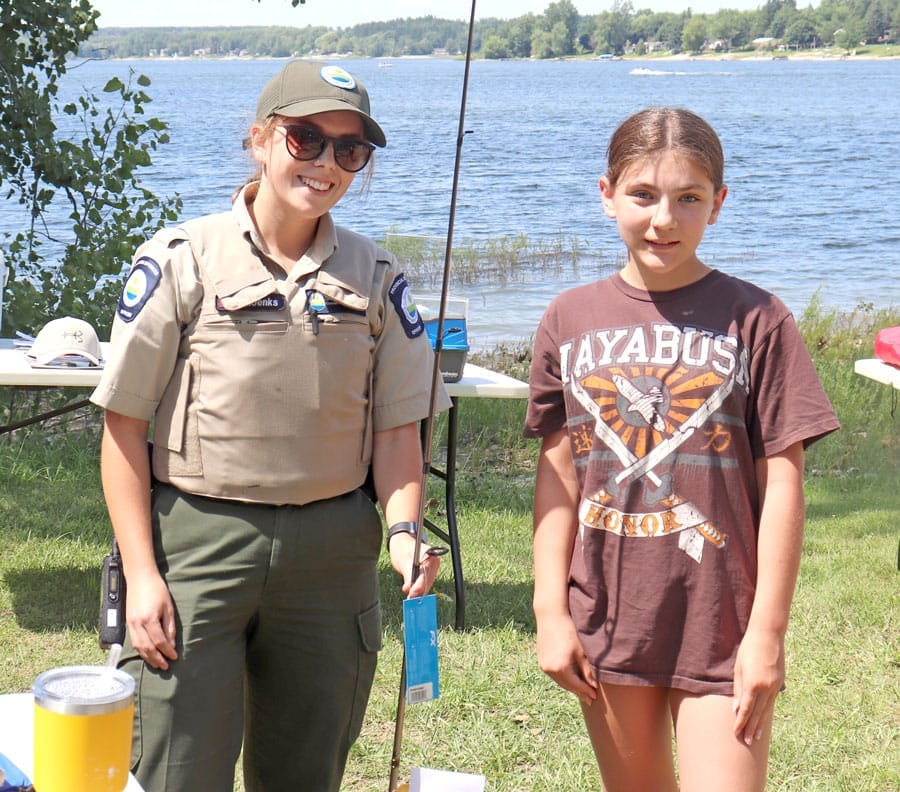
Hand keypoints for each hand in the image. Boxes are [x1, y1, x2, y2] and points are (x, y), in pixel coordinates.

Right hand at [125, 570, 177, 670]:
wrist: (140, 578)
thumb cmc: (157, 590)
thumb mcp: (168, 607)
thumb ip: (169, 626)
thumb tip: (172, 643)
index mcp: (150, 619)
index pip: (160, 641)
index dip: (167, 651)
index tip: (174, 657)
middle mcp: (138, 624)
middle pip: (148, 647)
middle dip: (157, 659)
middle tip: (166, 666)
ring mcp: (131, 624)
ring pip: (138, 647)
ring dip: (147, 658)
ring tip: (156, 664)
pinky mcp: (128, 622)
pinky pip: (133, 641)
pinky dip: (140, 650)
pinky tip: (146, 654)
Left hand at [388, 533, 440, 597]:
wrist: (402, 542)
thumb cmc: (403, 549)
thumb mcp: (403, 562)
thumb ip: (407, 577)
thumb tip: (409, 591)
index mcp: (430, 555)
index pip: (425, 573)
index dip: (419, 586)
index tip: (412, 594)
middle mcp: (434, 561)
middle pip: (428, 580)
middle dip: (419, 590)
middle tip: (410, 599)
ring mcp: (433, 566)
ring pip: (428, 582)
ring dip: (419, 591)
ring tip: (411, 597)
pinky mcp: (430, 571)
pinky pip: (426, 582)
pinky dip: (420, 588)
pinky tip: (414, 593)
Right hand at [535, 613, 596, 705]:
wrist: (550, 616)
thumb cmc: (568, 630)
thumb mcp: (581, 651)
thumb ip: (587, 670)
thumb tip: (594, 685)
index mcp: (560, 668)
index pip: (576, 686)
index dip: (586, 692)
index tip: (595, 697)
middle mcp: (549, 669)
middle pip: (567, 686)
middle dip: (579, 692)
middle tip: (589, 699)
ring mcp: (543, 665)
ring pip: (559, 681)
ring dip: (570, 686)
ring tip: (581, 690)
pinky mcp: (541, 660)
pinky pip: (554, 674)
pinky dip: (563, 678)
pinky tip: (570, 678)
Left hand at [732, 627, 783, 744]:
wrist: (768, 636)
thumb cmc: (748, 649)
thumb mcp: (739, 668)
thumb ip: (738, 690)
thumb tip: (736, 708)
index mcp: (753, 684)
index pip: (746, 709)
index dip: (741, 722)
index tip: (736, 733)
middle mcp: (766, 688)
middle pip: (757, 713)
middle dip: (751, 728)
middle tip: (747, 742)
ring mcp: (775, 687)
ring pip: (766, 710)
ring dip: (760, 724)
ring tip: (756, 737)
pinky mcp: (780, 684)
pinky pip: (771, 702)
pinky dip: (767, 712)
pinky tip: (763, 720)